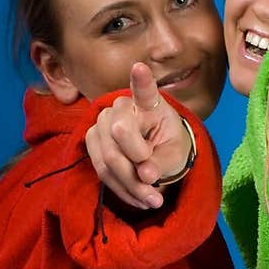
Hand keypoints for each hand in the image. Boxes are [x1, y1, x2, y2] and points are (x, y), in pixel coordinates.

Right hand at [85, 63, 193, 211]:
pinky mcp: (92, 140)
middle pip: (119, 134)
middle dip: (137, 167)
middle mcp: (122, 107)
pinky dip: (121, 189)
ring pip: (108, 157)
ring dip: (130, 185)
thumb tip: (146, 175)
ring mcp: (103, 121)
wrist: (155, 153)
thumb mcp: (175, 155)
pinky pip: (101, 169)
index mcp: (149, 103)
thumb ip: (162, 163)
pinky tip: (139, 198)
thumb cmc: (168, 147)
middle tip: (157, 188)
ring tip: (153, 200)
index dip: (141, 80)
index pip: (144, 89)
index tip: (139, 68)